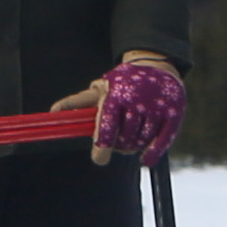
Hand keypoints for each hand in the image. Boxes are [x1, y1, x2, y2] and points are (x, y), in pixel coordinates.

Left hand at [77, 53, 183, 167]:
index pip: (107, 127)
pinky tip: (145, 159)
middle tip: (117, 146)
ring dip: (134, 146)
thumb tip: (53, 112)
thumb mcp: (100, 89)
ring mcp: (156, 108)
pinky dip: (153, 153)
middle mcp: (136, 101)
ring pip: (142, 141)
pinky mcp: (173, 112)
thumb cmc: (122, 82)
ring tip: (131, 140)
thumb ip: (78, 102)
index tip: (100, 159)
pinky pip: (162, 141)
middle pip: (125, 139)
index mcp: (115, 96)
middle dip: (119, 146)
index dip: (102, 146)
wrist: (157, 67)